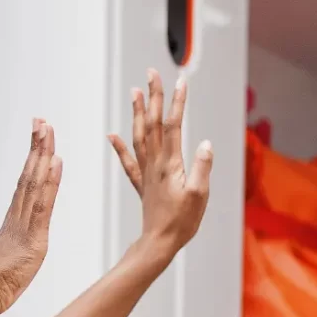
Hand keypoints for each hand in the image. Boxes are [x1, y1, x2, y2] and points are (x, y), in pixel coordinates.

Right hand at [0, 118, 62, 312]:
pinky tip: (55, 161)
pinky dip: (50, 181)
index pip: (25, 187)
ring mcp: (22, 227)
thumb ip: (6, 262)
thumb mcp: (1, 273)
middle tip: (41, 121)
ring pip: (34, 182)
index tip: (37, 140)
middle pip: (28, 176)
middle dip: (36, 147)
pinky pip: (42, 205)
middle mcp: (15, 220)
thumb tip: (2, 265)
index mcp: (11, 226)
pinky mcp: (32, 240)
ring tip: (47, 128)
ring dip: (42, 154)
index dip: (32, 162)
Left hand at [109, 71, 211, 267]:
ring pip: (139, 136)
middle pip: (152, 124)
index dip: (176, 102)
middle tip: (152, 73)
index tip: (179, 81)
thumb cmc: (182, 222)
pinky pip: (128, 161)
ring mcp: (146, 173)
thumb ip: (202, 168)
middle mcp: (155, 164)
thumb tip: (204, 143)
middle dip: (153, 97)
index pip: (172, 126)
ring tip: (135, 92)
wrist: (159, 242)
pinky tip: (112, 135)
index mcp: (170, 164)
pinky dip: (119, 147)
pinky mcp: (142, 184)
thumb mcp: (199, 195)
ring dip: (137, 113)